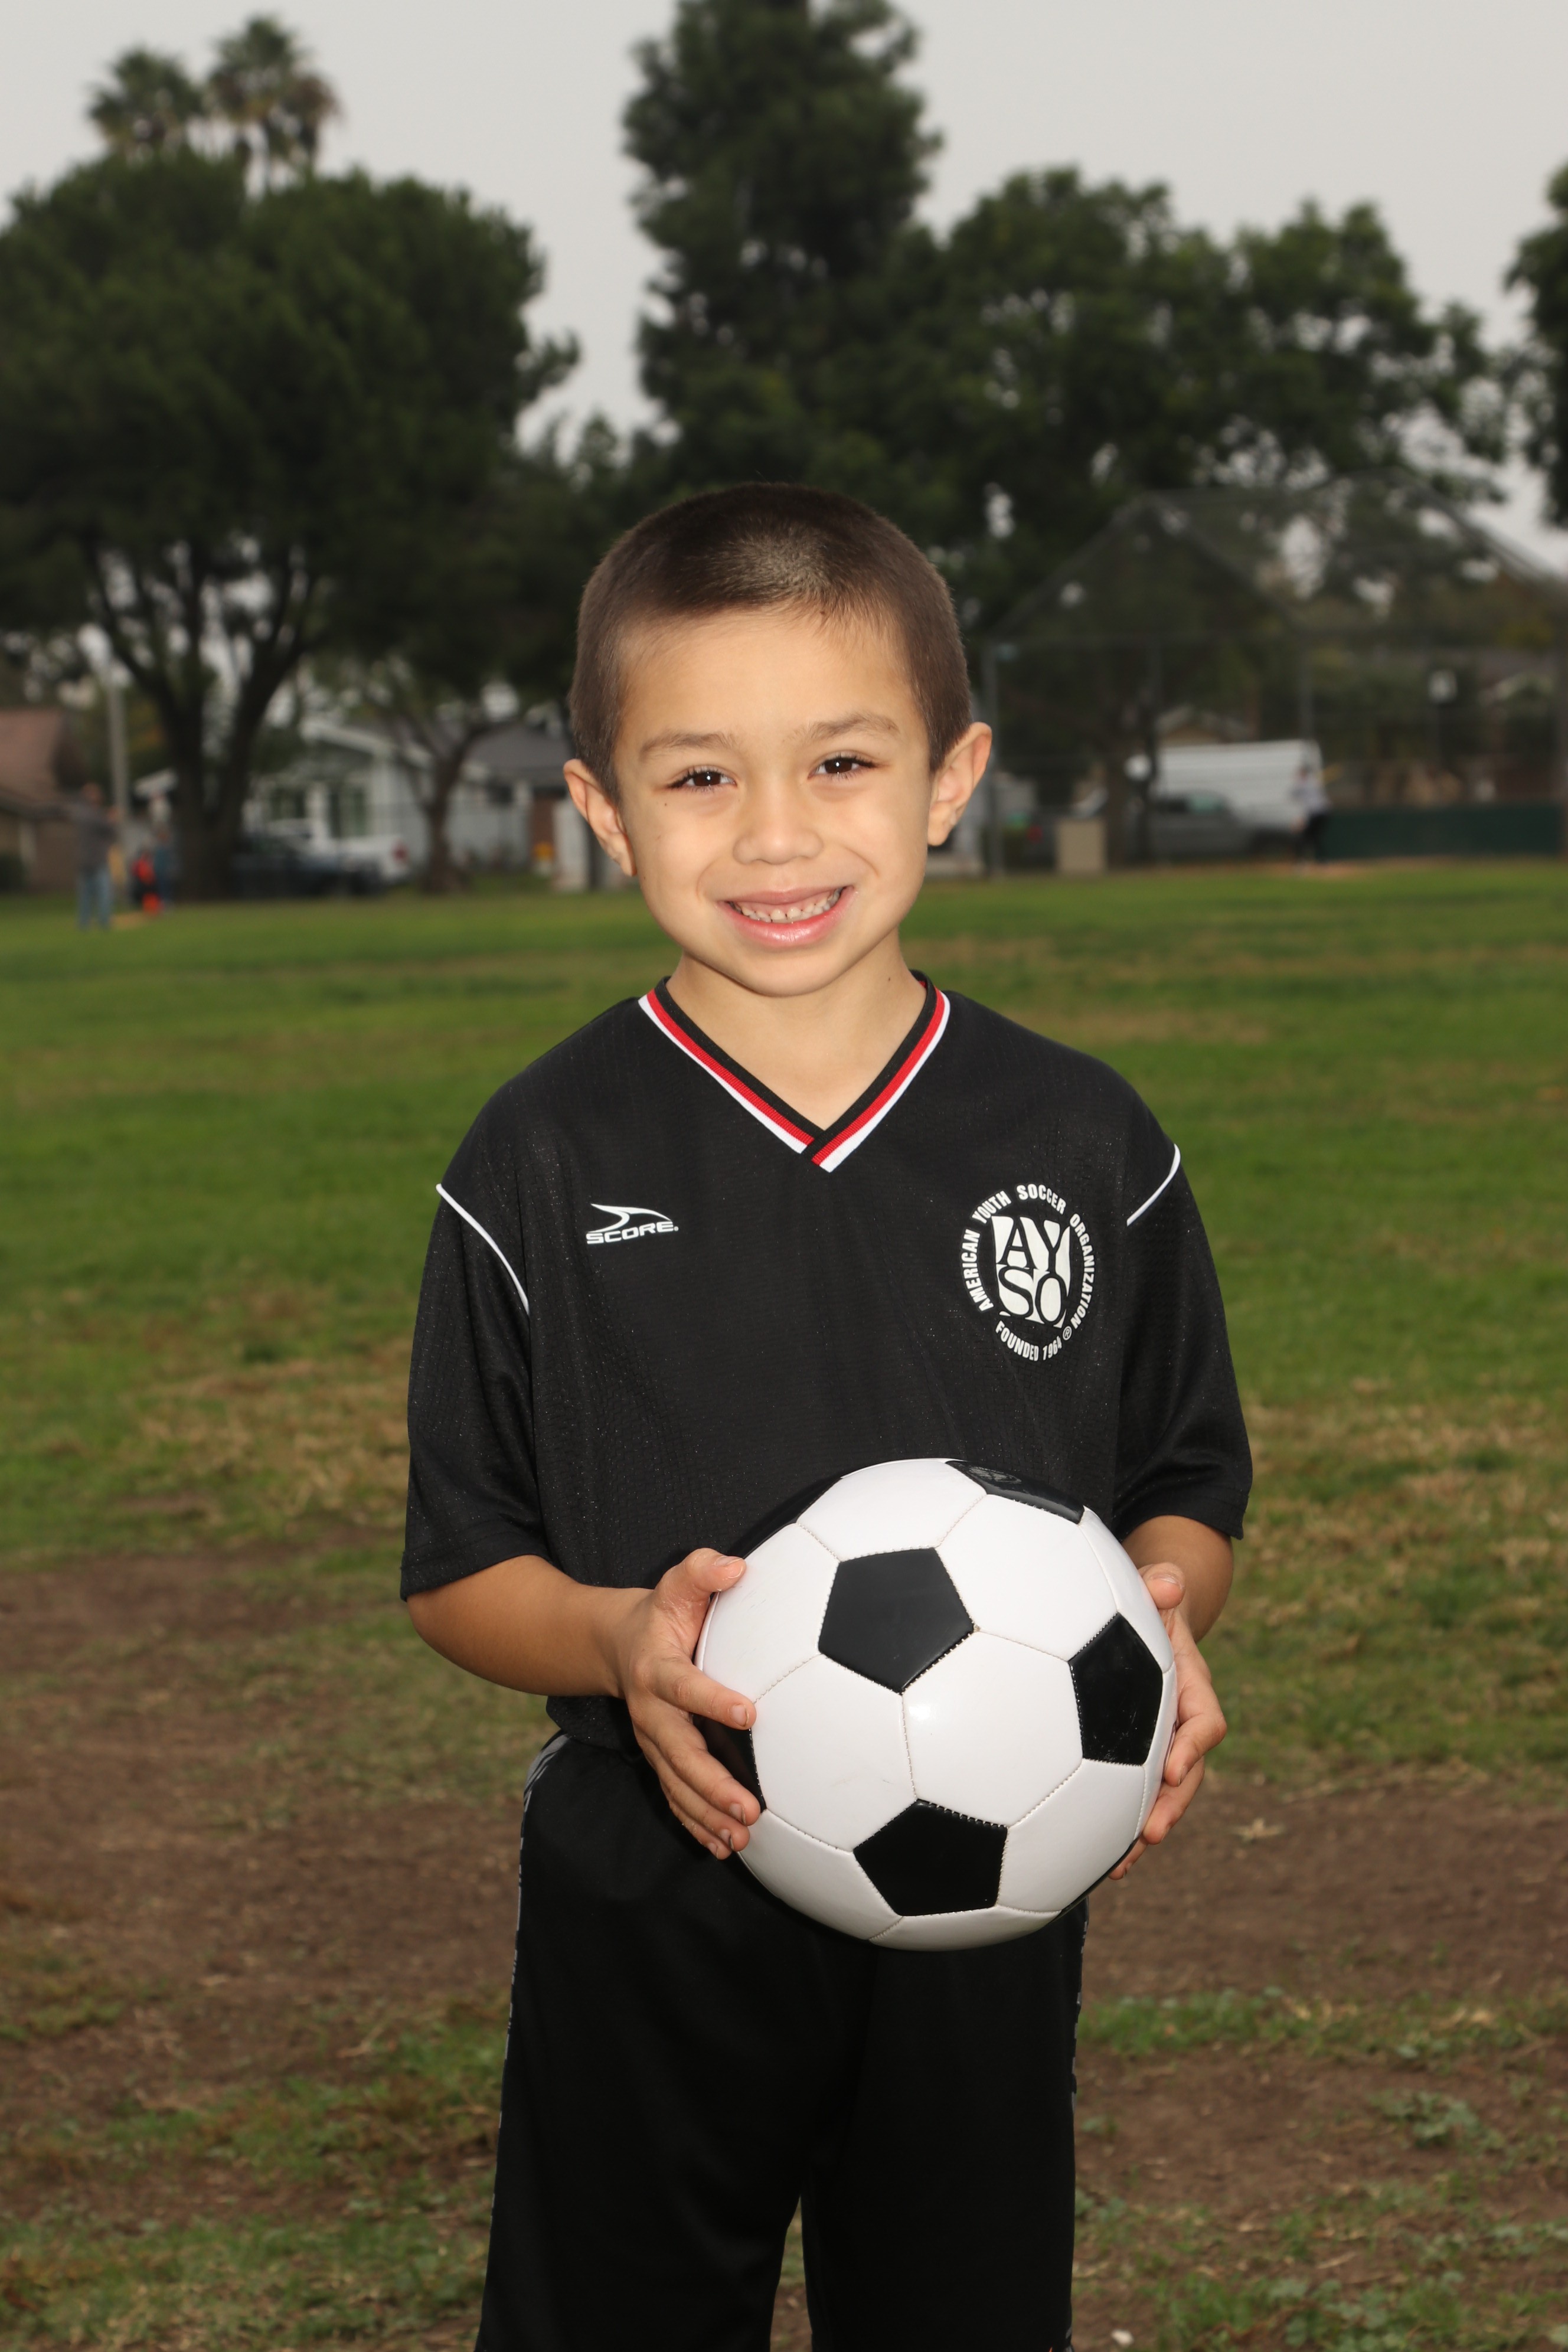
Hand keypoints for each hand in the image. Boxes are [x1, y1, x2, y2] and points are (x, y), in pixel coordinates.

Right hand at [605, 1548, 760, 1861]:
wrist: (619, 1644)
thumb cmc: (664, 1613)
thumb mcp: (678, 1583)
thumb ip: (703, 1570)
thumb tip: (736, 1566)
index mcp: (658, 1668)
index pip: (686, 1686)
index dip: (713, 1700)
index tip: (750, 1714)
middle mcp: (651, 1711)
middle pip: (679, 1753)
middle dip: (712, 1784)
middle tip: (748, 1808)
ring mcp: (653, 1741)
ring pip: (676, 1784)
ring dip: (707, 1814)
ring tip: (740, 1837)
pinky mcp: (660, 1758)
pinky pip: (675, 1796)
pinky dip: (695, 1823)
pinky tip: (722, 1846)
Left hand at [1107, 1564, 1226, 1879]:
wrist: (1138, 1623)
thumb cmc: (1145, 1606)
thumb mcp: (1154, 1592)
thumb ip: (1161, 1585)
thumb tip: (1168, 1581)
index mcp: (1191, 1689)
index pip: (1205, 1721)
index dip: (1193, 1745)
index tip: (1174, 1766)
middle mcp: (1180, 1727)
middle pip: (1187, 1774)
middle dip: (1172, 1806)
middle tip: (1150, 1834)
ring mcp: (1157, 1749)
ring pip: (1159, 1797)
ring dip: (1142, 1832)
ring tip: (1119, 1867)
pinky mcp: (1130, 1763)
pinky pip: (1128, 1799)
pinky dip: (1116, 1829)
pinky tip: (1091, 1862)